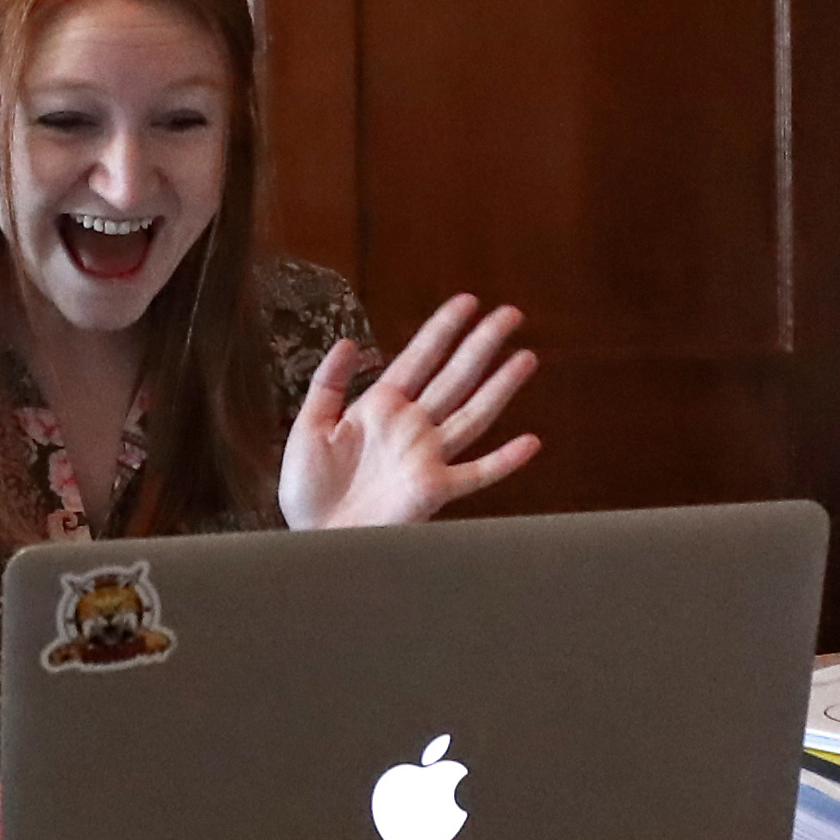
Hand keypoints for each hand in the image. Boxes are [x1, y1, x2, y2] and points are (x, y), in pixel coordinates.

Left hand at [278, 295, 541, 529]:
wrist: (314, 537)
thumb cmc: (309, 489)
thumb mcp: (310, 427)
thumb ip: (327, 384)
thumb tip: (347, 341)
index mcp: (380, 407)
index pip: (420, 358)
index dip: (443, 330)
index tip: (468, 301)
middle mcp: (411, 426)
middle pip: (455, 377)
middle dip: (482, 344)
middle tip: (511, 314)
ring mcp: (427, 457)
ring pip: (474, 414)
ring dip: (500, 387)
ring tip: (526, 357)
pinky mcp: (434, 491)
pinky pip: (476, 473)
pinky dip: (504, 460)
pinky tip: (530, 443)